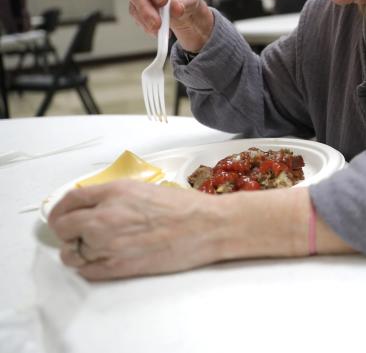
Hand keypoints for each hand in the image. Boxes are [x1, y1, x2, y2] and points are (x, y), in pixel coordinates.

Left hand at [48, 182, 354, 280]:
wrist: (208, 226)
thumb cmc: (186, 206)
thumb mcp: (145, 188)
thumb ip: (116, 196)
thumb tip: (95, 205)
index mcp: (115, 192)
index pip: (69, 200)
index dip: (63, 209)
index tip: (65, 214)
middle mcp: (106, 216)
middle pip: (62, 226)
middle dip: (66, 230)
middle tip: (76, 232)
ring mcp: (109, 243)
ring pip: (70, 252)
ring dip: (75, 250)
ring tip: (90, 249)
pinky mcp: (118, 266)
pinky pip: (85, 270)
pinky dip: (87, 267)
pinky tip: (101, 260)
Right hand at [128, 0, 213, 52]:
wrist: (186, 14)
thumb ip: (184, 1)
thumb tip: (175, 8)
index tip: (163, 1)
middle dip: (146, 8)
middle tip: (157, 23)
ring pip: (134, 6)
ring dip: (145, 20)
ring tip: (158, 30)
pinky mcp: (137, 10)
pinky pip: (137, 18)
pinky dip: (146, 26)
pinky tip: (157, 32)